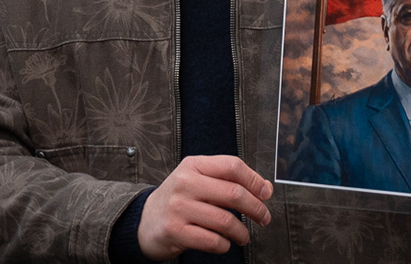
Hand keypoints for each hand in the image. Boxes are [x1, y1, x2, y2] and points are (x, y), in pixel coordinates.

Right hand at [137, 155, 271, 259]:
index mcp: (193, 165)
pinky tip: (224, 242)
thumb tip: (264, 188)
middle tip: (263, 217)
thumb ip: (228, 180)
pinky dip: (225, 245)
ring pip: (226, 221)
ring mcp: (179, 208)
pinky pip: (213, 241)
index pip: (232, 166)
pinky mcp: (176, 231)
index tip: (265, 194)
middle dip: (256, 208)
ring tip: (243, 235)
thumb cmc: (178, 199)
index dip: (255, 180)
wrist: (145, 220)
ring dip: (242, 232)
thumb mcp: (198, 180)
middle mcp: (185, 183)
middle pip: (234, 193)